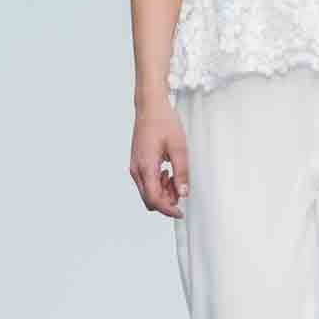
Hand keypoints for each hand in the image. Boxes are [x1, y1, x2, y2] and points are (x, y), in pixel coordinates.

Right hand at [130, 98, 189, 218]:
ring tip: (176, 176)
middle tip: (181, 187)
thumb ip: (182, 172)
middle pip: (149, 199)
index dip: (168, 209)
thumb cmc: (163, 122)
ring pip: (147, 192)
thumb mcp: (179, 147)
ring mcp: (135, 167)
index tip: (181, 212)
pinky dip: (158, 183)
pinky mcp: (137, 163)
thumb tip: (183, 193)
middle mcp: (136, 170)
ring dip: (163, 192)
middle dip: (166, 200)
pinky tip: (168, 172)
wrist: (150, 106)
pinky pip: (146, 182)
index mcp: (145, 166)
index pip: (154, 199)